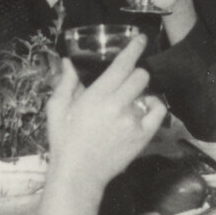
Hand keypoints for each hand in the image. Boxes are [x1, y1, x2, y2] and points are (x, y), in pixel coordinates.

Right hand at [44, 34, 167, 192]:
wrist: (78, 174)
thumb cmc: (64, 141)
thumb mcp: (56, 109)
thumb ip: (66, 83)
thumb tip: (69, 62)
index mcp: (97, 96)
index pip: (123, 64)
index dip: (134, 48)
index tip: (140, 39)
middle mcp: (118, 105)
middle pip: (140, 76)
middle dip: (135, 73)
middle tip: (126, 81)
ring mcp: (133, 122)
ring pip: (149, 94)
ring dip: (140, 93)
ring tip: (129, 102)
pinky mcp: (143, 136)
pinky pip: (158, 112)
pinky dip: (154, 106)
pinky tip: (144, 109)